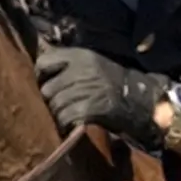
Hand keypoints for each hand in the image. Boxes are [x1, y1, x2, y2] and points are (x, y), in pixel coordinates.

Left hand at [36, 45, 166, 146]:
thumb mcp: (92, 64)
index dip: (43, 75)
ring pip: (54, 106)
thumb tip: (41, 71)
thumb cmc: (113, 83)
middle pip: (47, 89)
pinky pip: (64, 118)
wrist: (139, 101)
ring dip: (60, 113)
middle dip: (52, 99)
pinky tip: (75, 122)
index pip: (44, 62)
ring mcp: (84, 90)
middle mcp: (80, 71)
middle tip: (63, 103)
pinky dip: (67, 124)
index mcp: (80, 56)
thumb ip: (69, 65)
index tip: (50, 83)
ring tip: (71, 113)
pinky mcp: (88, 109)